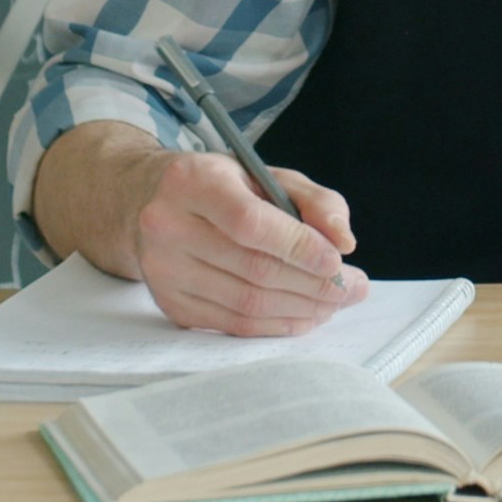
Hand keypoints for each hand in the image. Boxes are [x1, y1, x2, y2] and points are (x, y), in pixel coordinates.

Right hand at [36, 123, 365, 335]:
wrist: (147, 204)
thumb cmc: (221, 187)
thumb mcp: (266, 175)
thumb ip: (314, 200)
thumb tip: (344, 242)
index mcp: (192, 181)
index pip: (250, 223)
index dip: (299, 247)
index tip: (339, 261)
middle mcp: (167, 226)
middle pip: (253, 269)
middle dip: (314, 284)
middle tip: (354, 288)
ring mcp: (163, 270)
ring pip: (246, 303)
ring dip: (302, 309)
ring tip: (336, 303)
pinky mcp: (169, 304)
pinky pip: (232, 325)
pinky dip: (277, 325)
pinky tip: (305, 316)